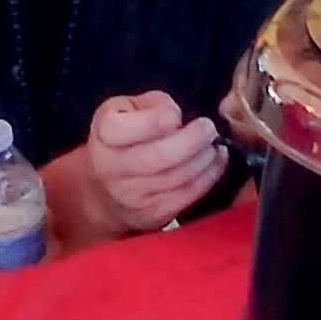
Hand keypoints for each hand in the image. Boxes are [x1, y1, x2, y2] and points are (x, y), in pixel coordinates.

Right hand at [81, 92, 225, 231]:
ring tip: (214, 144)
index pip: (128, 128)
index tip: (175, 115)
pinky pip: (187, 195)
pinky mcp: (152, 214)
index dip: (157, 120)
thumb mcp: (127, 109)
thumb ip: (153, 105)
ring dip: (204, 159)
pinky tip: (216, 161)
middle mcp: (112, 168)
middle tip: (209, 128)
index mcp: (104, 134)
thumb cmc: (124, 138)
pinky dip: (209, 176)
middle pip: (158, 157)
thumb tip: (178, 119)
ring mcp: (131, 195)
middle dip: (191, 140)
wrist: (105, 190)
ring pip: (177, 178)